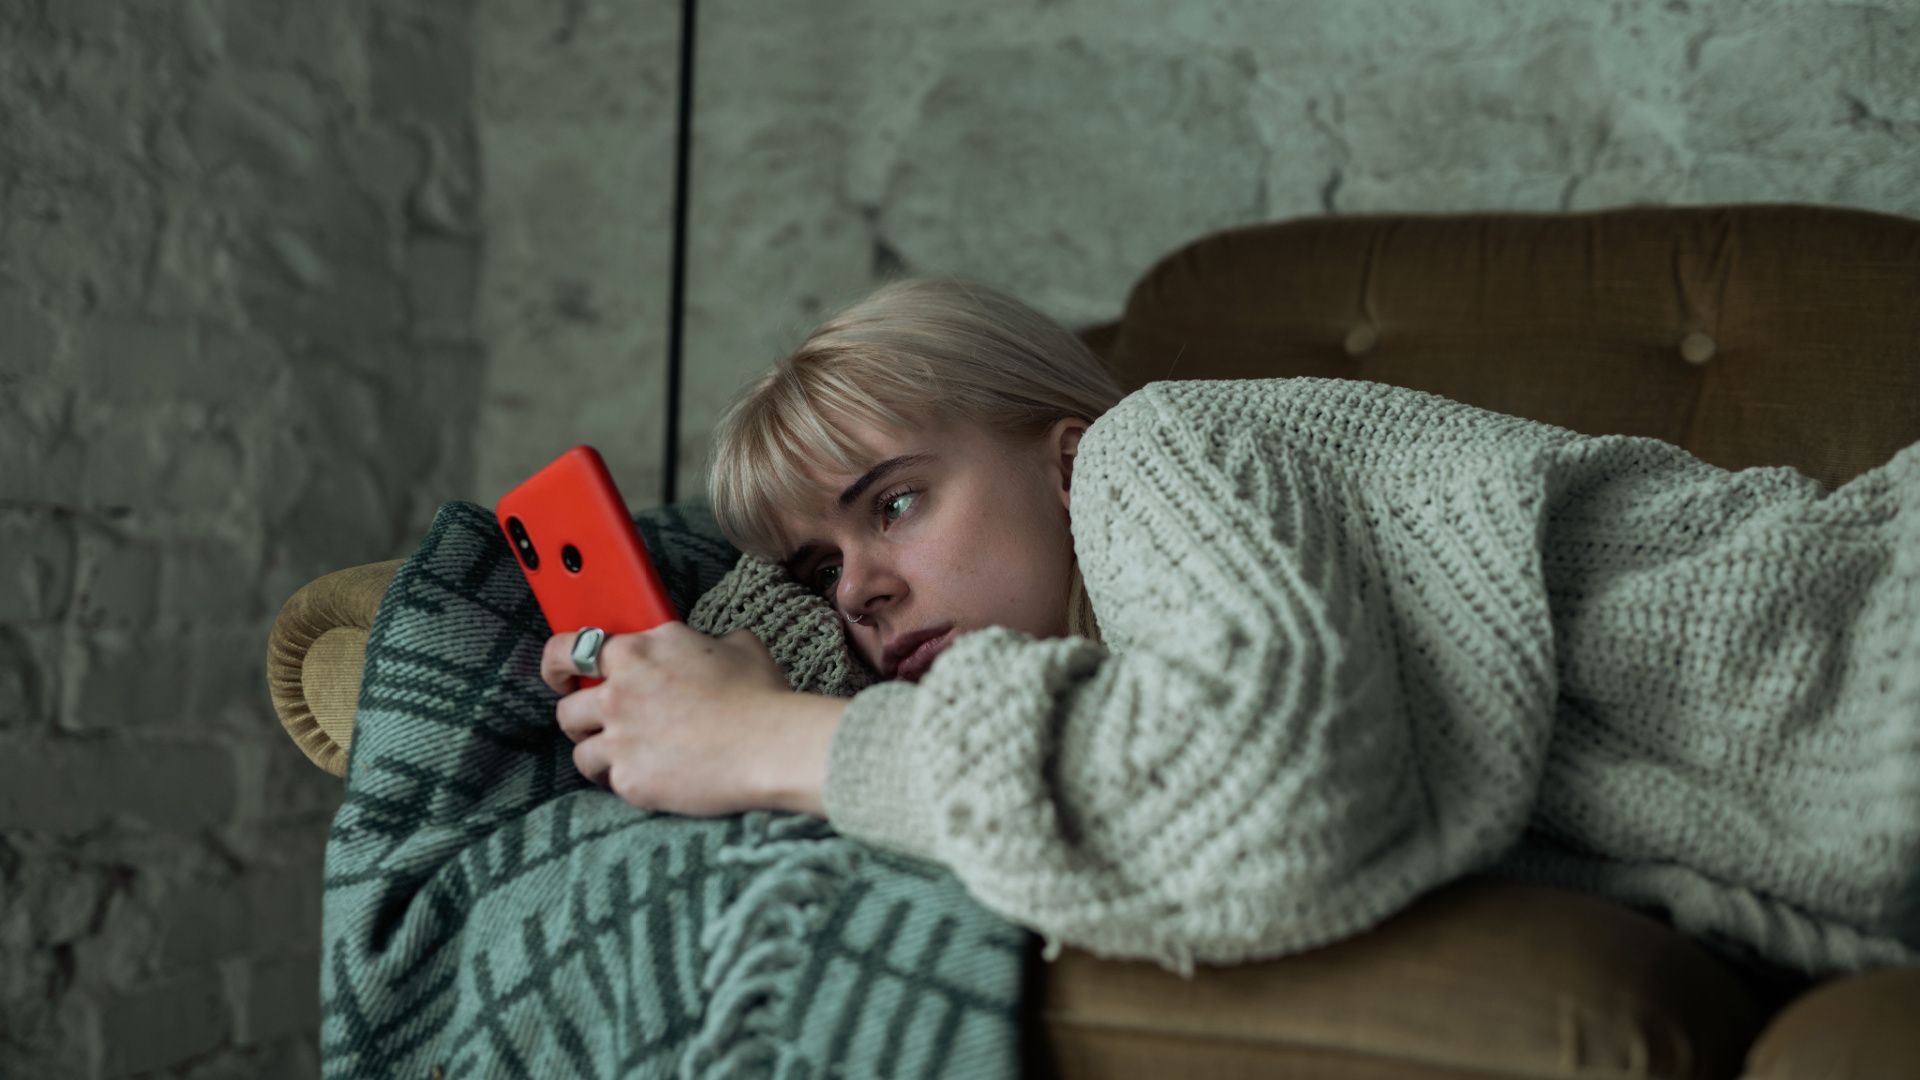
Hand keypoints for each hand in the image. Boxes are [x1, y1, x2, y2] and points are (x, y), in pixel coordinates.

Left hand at [539, 623, 841, 816]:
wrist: (770, 746)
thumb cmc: (759, 695)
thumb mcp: (737, 645)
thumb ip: (703, 641)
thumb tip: (704, 646)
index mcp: (637, 651)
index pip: (570, 648)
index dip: (558, 663)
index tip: (561, 675)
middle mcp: (619, 692)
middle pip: (567, 708)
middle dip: (580, 718)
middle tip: (599, 725)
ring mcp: (619, 738)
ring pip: (580, 750)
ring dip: (598, 753)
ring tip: (628, 757)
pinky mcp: (628, 778)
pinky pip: (607, 781)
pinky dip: (624, 781)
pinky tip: (650, 778)